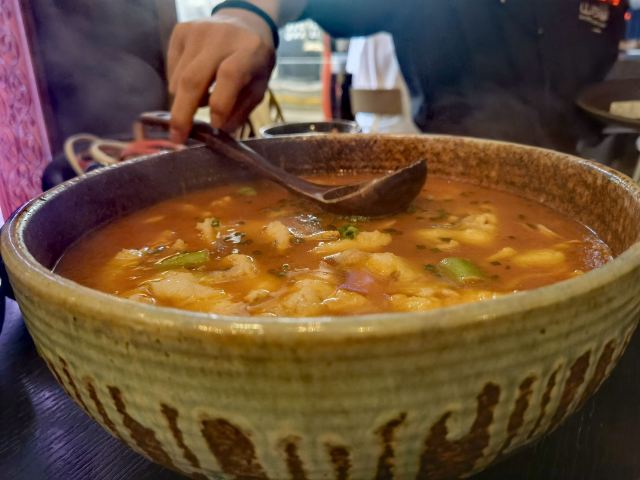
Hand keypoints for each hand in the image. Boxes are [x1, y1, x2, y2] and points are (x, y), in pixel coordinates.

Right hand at [167, 10, 275, 141]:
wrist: (245, 24)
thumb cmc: (253, 63)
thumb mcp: (258, 88)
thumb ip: (240, 110)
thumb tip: (218, 133)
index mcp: (248, 51)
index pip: (229, 76)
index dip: (220, 105)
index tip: (215, 128)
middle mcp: (220, 37)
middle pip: (193, 79)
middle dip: (182, 114)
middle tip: (177, 138)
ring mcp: (197, 31)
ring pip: (179, 79)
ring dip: (186, 100)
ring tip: (202, 100)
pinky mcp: (180, 31)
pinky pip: (172, 71)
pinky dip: (179, 87)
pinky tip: (196, 82)